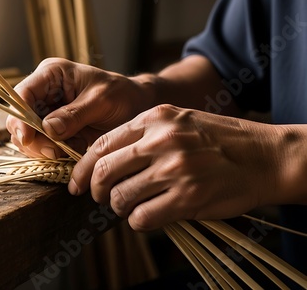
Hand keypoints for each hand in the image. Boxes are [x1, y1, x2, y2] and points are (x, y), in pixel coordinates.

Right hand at [6, 58, 154, 158]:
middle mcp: (43, 93)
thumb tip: (47, 128)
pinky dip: (54, 153)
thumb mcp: (102, 101)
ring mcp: (46, 113)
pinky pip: (41, 147)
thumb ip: (74, 114)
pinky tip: (75, 149)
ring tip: (74, 146)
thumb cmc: (122, 95)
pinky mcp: (52, 131)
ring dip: (45, 149)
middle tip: (56, 151)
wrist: (135, 108)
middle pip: (19, 119)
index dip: (19, 117)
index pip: (22, 94)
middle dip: (33, 139)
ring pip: (27, 137)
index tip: (27, 138)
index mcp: (51, 75)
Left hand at [70, 104, 288, 230]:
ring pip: (120, 197)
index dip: (83, 167)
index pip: (102, 144)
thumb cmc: (218, 140)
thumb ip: (143, 134)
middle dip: (94, 189)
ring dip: (119, 207)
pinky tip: (148, 215)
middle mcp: (161, 141)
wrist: (263, 156)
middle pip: (105, 171)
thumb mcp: (178, 120)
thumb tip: (105, 159)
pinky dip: (138, 221)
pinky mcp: (187, 198)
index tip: (77, 182)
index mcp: (155, 119)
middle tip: (99, 197)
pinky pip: (142, 217)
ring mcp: (174, 170)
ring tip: (131, 205)